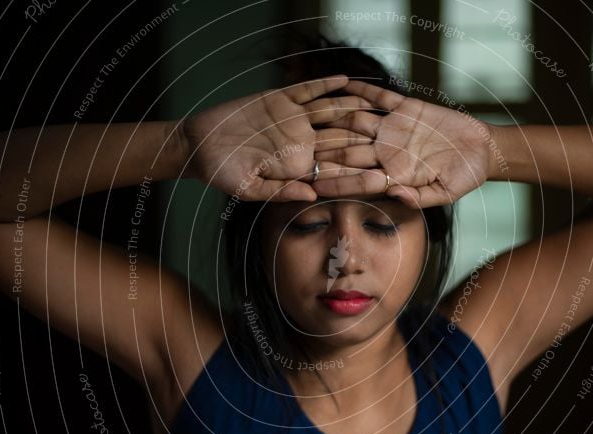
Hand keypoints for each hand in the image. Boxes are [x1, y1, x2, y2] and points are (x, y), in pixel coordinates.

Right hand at [180, 76, 372, 201]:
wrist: (199, 144)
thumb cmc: (223, 173)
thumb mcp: (249, 189)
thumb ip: (280, 191)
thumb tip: (311, 195)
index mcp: (300, 167)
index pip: (334, 170)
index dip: (358, 173)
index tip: (382, 177)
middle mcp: (303, 142)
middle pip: (341, 140)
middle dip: (366, 142)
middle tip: (393, 140)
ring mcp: (294, 119)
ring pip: (331, 112)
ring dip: (353, 109)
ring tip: (377, 104)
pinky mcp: (281, 99)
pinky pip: (308, 90)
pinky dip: (325, 85)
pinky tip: (345, 80)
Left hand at [312, 80, 496, 207]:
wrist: (483, 151)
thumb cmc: (465, 178)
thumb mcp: (446, 194)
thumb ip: (420, 197)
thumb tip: (395, 195)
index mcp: (393, 176)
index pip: (357, 180)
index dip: (335, 183)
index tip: (311, 187)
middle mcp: (386, 153)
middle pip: (348, 152)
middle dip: (324, 152)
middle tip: (297, 148)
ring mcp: (393, 130)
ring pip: (357, 123)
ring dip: (335, 119)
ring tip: (310, 113)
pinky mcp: (406, 109)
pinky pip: (380, 99)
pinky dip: (363, 91)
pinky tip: (343, 84)